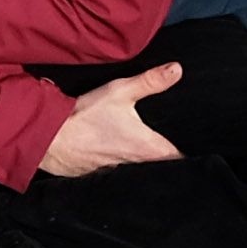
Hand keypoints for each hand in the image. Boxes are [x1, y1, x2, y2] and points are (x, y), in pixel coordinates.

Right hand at [38, 64, 186, 177]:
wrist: (49, 138)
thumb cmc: (85, 116)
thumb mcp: (120, 91)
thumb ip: (150, 81)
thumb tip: (177, 70)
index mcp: (148, 149)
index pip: (179, 161)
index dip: (188, 157)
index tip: (197, 151)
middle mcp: (137, 167)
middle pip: (161, 169)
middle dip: (167, 161)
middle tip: (174, 148)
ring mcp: (119, 175)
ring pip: (140, 173)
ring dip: (144, 165)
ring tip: (146, 152)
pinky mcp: (101, 177)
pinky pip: (120, 176)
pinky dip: (122, 168)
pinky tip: (116, 155)